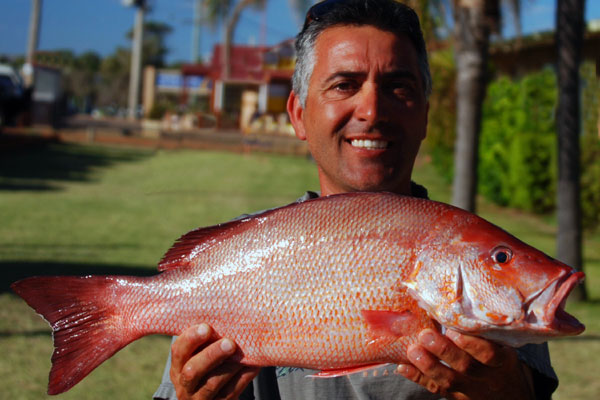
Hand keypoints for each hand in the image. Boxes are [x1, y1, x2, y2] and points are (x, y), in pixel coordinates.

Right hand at [170, 323, 259, 399]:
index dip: (190, 339)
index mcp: (177, 367)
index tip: (207, 327)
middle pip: (193, 371)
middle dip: (211, 355)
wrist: (213, 395)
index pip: (178, 352)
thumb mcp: (198, 354)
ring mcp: (201, 398)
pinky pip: (232, 391)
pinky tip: (255, 363)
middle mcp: (185, 385)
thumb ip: (205, 337)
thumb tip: (223, 302)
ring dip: (231, 366)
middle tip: (230, 343)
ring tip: (244, 353)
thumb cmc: (208, 362)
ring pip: (213, 384)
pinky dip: (244, 376)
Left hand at [397, 329, 535, 399]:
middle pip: (466, 366)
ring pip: (450, 381)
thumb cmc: (500, 361)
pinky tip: (403, 367)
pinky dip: (418, 378)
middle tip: (425, 335)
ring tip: (413, 350)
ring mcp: (471, 389)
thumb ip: (484, 332)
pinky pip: (437, 390)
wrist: (511, 396)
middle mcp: (487, 377)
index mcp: (501, 360)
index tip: (452, 330)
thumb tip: (451, 304)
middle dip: (444, 351)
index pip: (489, 354)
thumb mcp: (503, 348)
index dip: (470, 343)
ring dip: (428, 365)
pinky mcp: (457, 397)